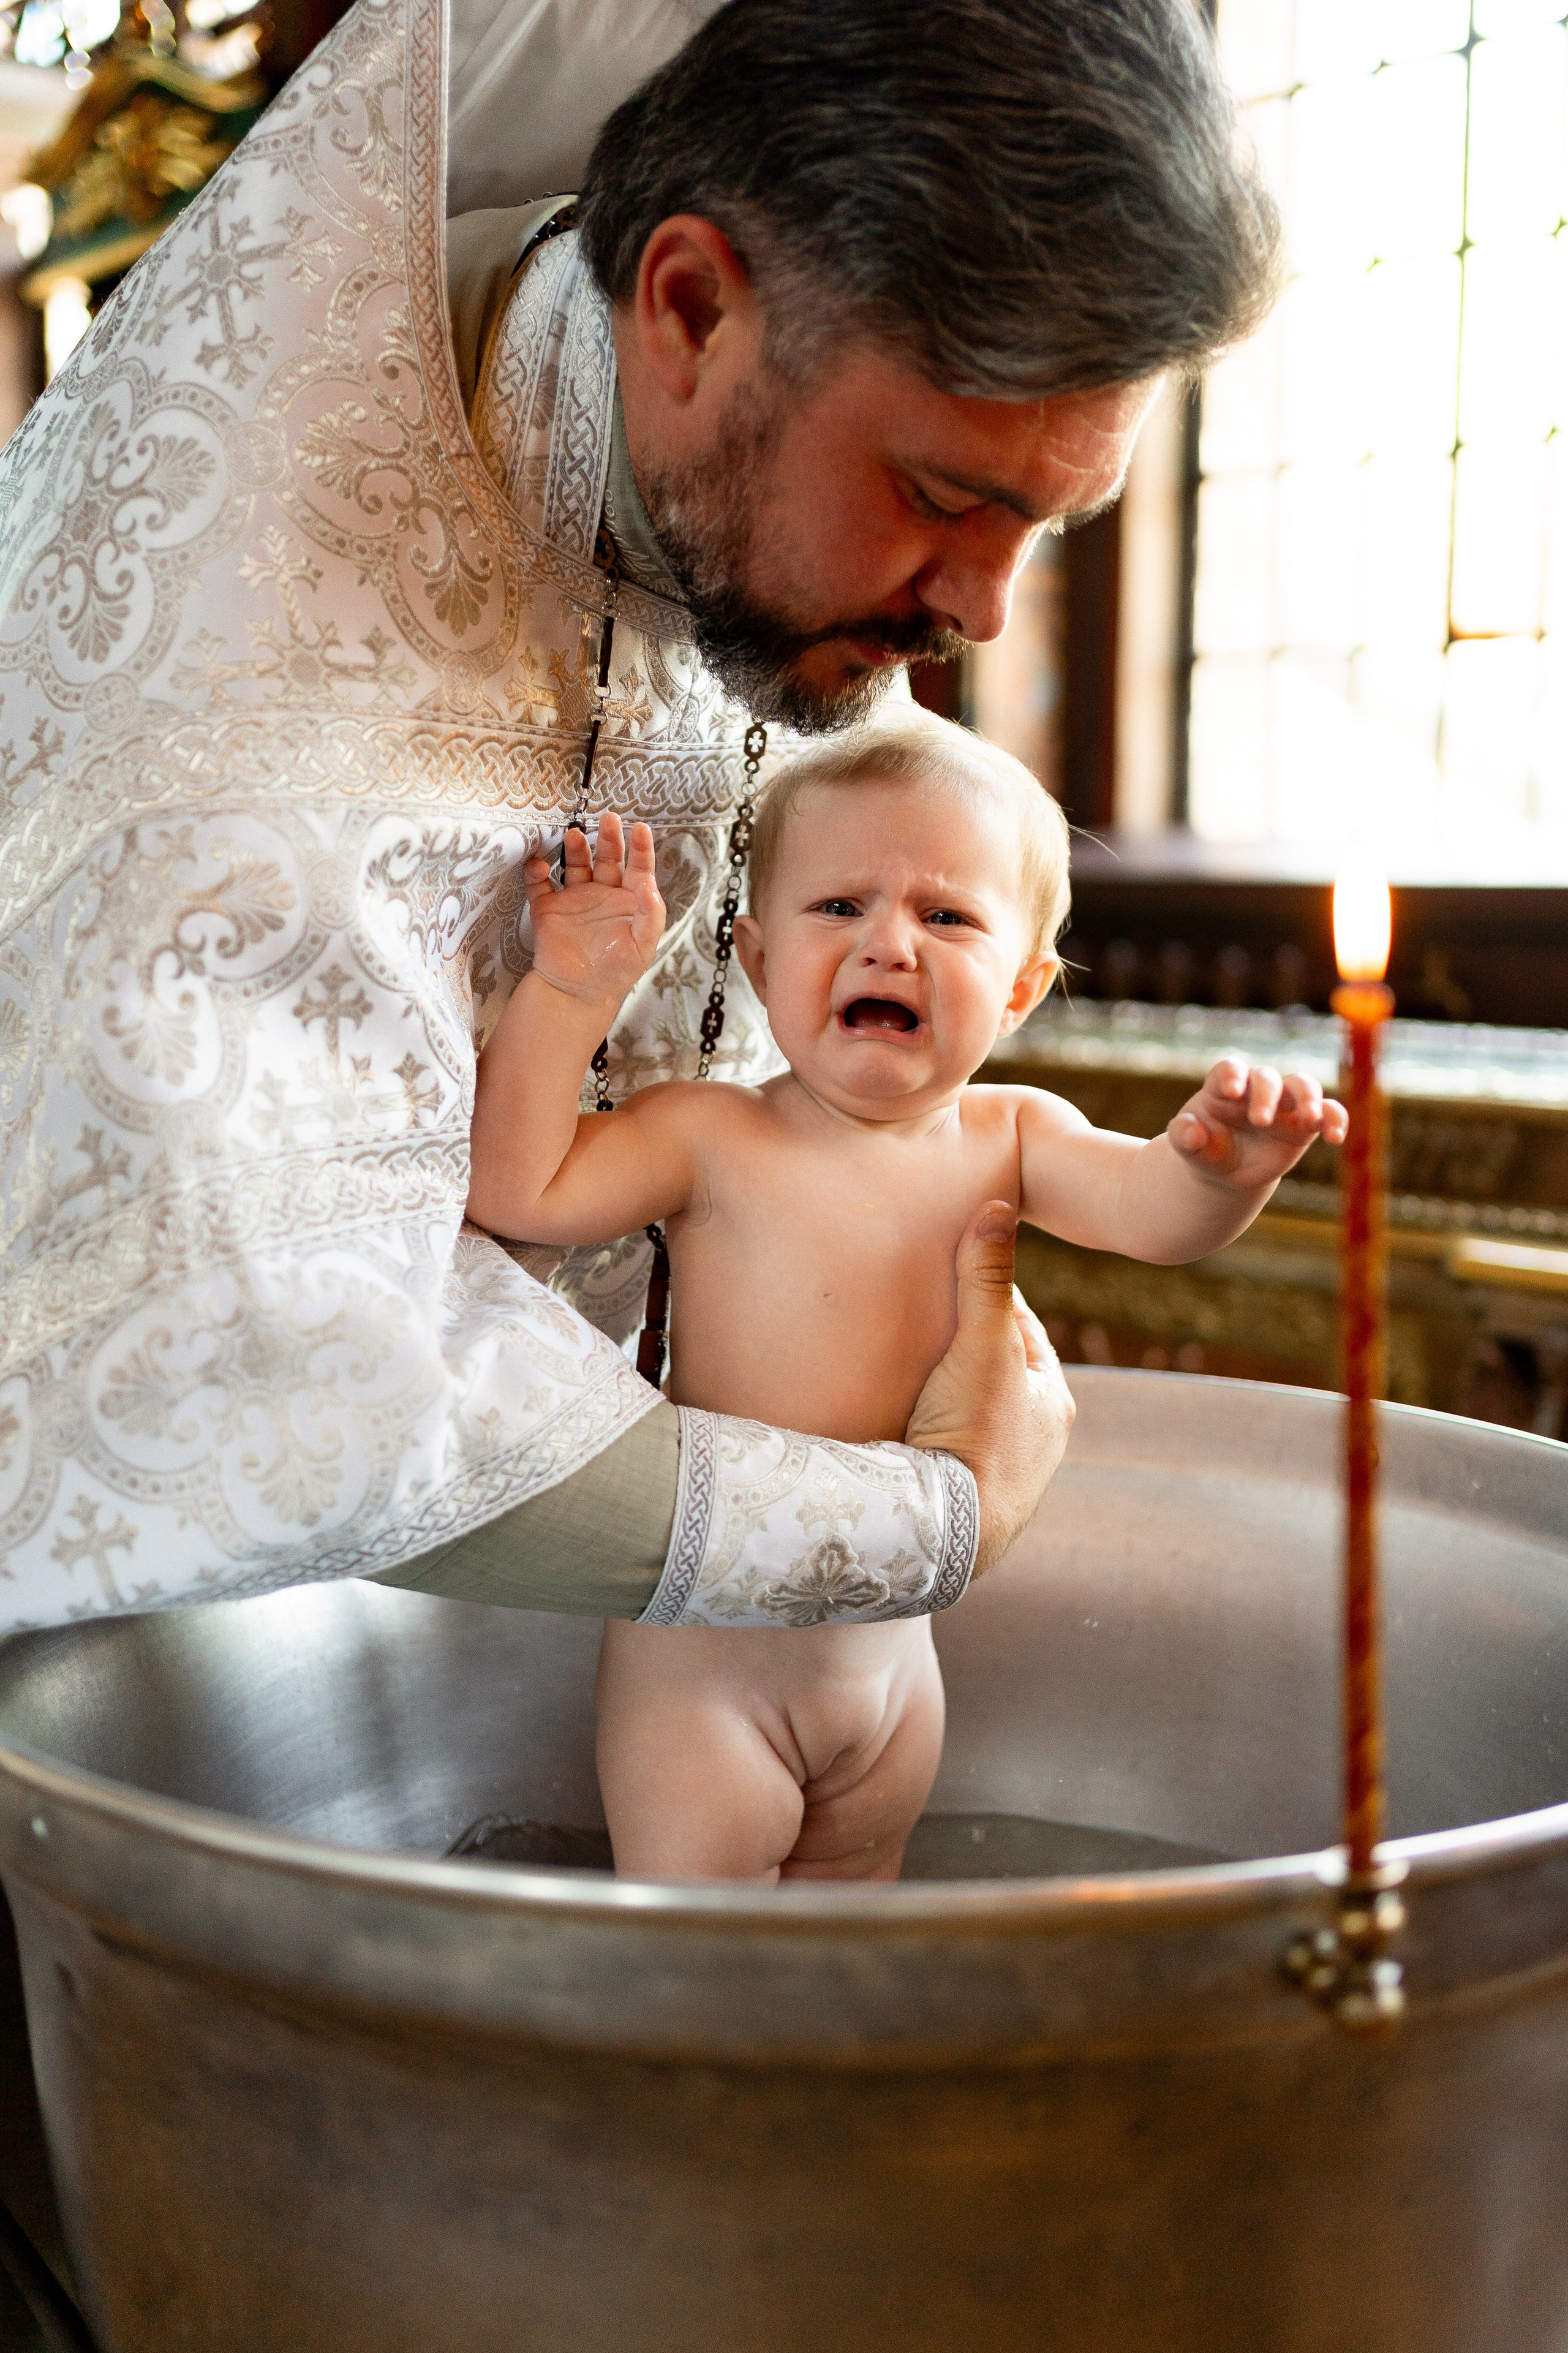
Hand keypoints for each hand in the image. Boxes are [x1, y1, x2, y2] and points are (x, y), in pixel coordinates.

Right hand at [523, 812, 664, 1015]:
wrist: (578, 993)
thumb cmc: (615, 972)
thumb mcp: (642, 945)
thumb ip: (650, 914)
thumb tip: (650, 884)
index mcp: (627, 901)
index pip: (638, 868)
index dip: (641, 848)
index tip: (641, 828)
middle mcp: (602, 895)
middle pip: (607, 858)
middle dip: (608, 838)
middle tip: (609, 818)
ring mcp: (574, 900)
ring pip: (575, 865)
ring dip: (575, 849)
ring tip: (574, 834)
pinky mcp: (548, 909)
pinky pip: (539, 886)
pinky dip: (536, 873)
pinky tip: (540, 865)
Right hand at [905, 1201, 1074, 1578]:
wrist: (948, 1535)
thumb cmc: (976, 1437)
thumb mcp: (984, 1346)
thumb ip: (985, 1280)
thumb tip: (999, 1208)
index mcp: (1052, 1397)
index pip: (1016, 1323)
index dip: (979, 1292)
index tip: (942, 1269)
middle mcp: (1035, 1436)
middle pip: (990, 1366)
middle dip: (956, 1340)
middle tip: (912, 1311)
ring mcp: (1000, 1469)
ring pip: (966, 1406)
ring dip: (937, 1385)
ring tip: (894, 1359)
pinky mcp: (964, 1495)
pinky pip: (943, 1442)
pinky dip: (924, 1423)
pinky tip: (891, 1414)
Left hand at [1167, 1055, 1346, 1188]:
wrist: (1227, 1168)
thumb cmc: (1205, 1148)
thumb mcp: (1188, 1146)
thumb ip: (1184, 1136)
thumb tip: (1190, 1132)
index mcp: (1224, 1087)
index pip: (1230, 1069)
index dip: (1232, 1074)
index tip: (1231, 1092)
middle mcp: (1256, 1089)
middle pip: (1267, 1078)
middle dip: (1266, 1095)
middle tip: (1259, 1121)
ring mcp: (1284, 1104)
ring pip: (1303, 1086)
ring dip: (1309, 1098)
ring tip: (1309, 1119)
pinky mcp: (1305, 1123)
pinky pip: (1328, 1112)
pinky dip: (1335, 1118)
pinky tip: (1335, 1137)